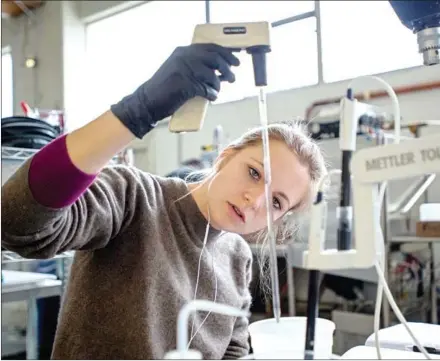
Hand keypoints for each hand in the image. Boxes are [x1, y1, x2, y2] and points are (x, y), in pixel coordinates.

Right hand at [111, 44, 239, 138]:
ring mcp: (184, 70)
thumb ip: (194, 66)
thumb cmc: (164, 88)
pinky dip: (211, 94)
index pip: (210, 47)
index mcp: (183, 51)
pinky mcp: (185, 85)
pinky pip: (206, 89)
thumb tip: (219, 70)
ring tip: (217, 91)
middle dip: (227, 68)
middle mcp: (184, 57)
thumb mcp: (178, 69)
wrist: (147, 101)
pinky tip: (211, 97)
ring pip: (212, 75)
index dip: (226, 53)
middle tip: (233, 78)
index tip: (235, 61)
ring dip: (218, 84)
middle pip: (215, 58)